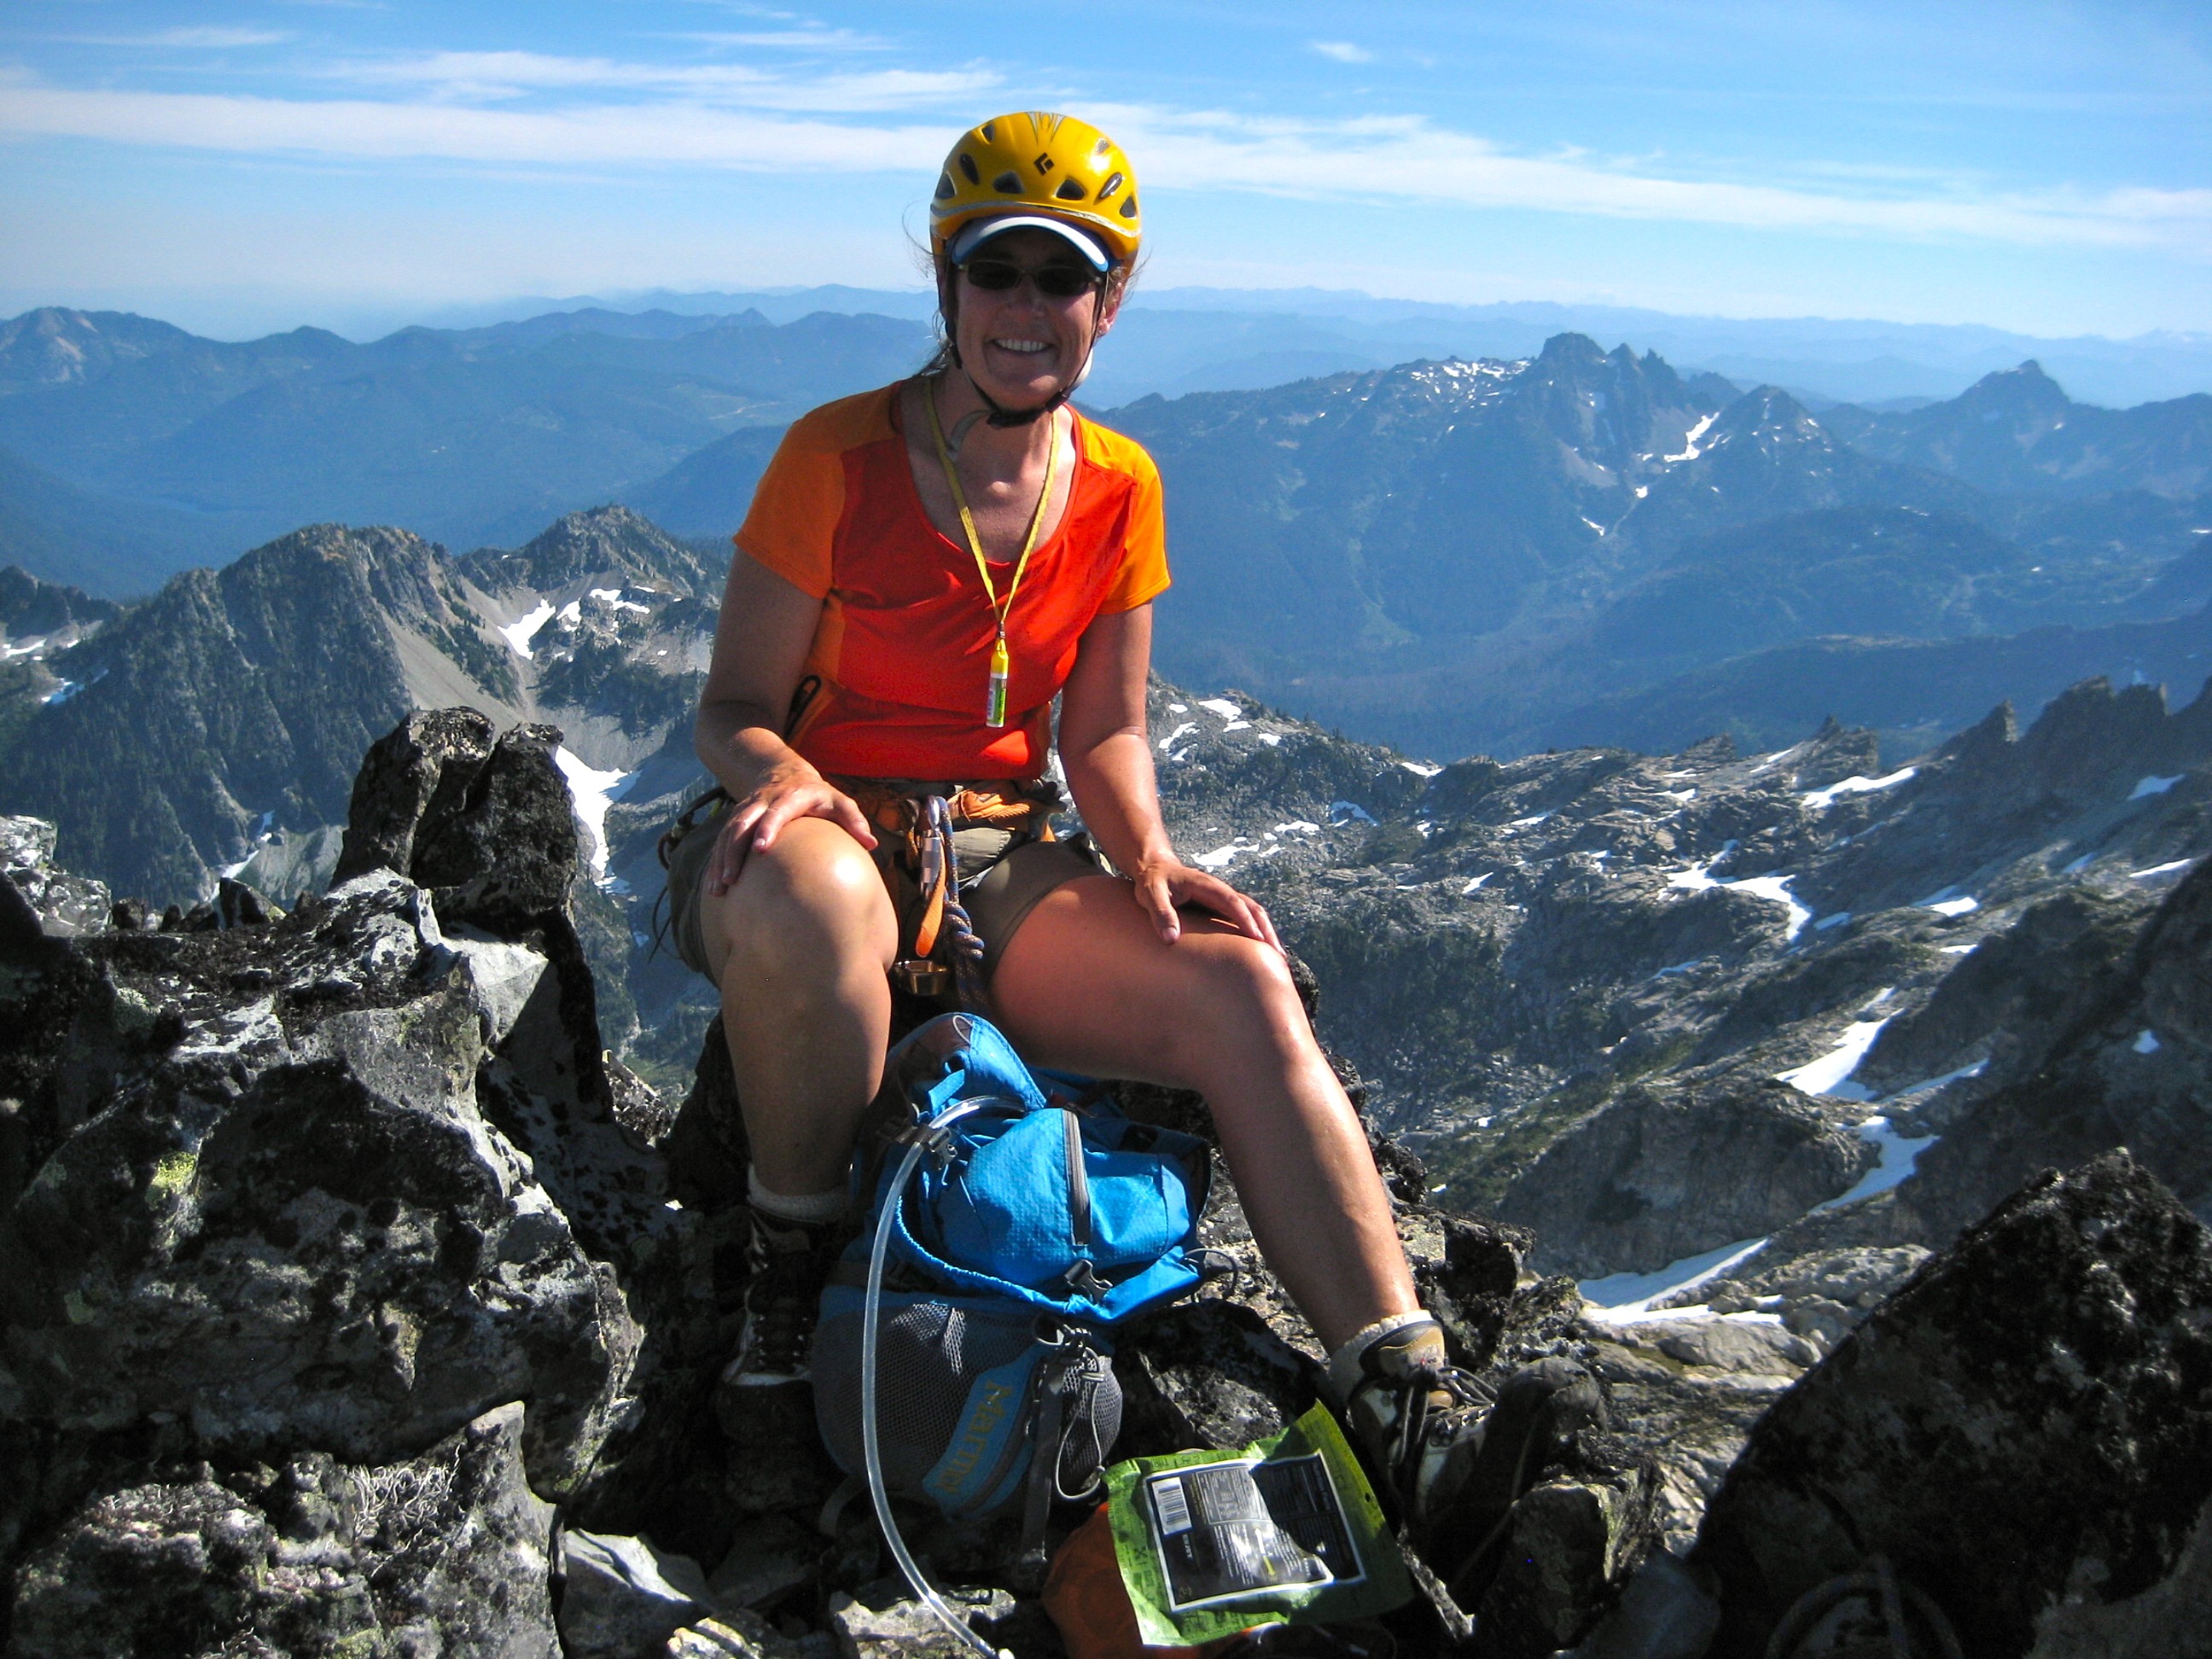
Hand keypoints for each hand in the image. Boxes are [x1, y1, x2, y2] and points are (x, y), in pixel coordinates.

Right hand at [705, 761, 876, 894]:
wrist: (783, 772)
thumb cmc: (818, 795)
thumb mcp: (839, 800)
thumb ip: (854, 820)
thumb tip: (871, 844)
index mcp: (790, 797)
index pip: (776, 811)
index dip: (767, 828)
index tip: (759, 849)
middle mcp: (763, 802)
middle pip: (743, 823)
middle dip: (734, 850)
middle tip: (731, 878)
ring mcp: (746, 810)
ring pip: (729, 833)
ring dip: (721, 860)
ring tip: (718, 889)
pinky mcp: (736, 819)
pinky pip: (723, 840)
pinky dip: (716, 861)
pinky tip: (714, 885)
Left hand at [1131, 858, 1282, 950]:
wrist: (1156, 868)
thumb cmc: (1153, 883)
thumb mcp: (1150, 895)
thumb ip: (1160, 913)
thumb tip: (1171, 939)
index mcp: (1208, 886)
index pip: (1233, 902)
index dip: (1246, 920)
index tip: (1257, 940)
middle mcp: (1221, 891)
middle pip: (1252, 908)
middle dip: (1266, 930)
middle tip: (1278, 955)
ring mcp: (1224, 898)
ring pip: (1253, 913)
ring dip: (1267, 932)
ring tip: (1278, 957)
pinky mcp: (1222, 907)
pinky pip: (1245, 917)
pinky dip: (1258, 931)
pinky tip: (1262, 949)